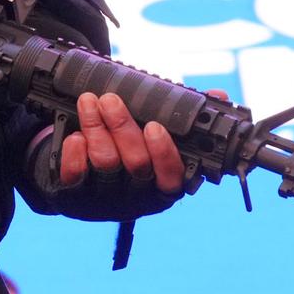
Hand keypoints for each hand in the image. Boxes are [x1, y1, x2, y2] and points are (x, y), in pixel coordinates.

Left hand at [57, 89, 229, 193]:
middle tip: (110, 99)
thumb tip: (218, 95)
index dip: (164, 152)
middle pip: (136, 163)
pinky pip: (76, 176)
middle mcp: (138, 196)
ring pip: (105, 162)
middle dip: (123, 127)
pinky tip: (74, 136)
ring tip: (88, 101)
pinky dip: (75, 154)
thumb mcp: (155, 137)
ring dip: (96, 128)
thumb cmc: (128, 150)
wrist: (79, 179)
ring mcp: (106, 198)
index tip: (154, 126)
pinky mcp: (75, 196)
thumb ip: (186, 117)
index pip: (172, 176)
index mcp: (164, 185)